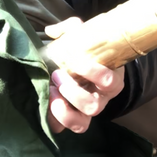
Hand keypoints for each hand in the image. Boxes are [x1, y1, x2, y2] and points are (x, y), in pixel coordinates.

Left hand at [44, 17, 124, 133]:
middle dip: (73, 93)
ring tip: (51, 92)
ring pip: (81, 124)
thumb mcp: (85, 37)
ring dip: (62, 110)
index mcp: (111, 81)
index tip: (75, 60)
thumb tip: (53, 31)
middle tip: (57, 75)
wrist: (89, 67)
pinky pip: (63, 128)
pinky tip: (44, 103)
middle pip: (93, 107)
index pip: (109, 82)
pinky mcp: (72, 119)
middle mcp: (101, 100)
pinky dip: (52, 120)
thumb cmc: (89, 53)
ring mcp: (86, 113)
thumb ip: (72, 29)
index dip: (92, 73)